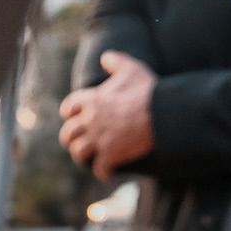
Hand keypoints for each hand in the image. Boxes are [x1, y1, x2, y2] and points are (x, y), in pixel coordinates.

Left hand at [59, 51, 156, 180]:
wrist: (162, 114)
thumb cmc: (147, 90)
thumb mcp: (131, 68)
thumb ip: (116, 61)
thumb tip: (106, 57)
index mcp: (91, 100)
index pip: (69, 108)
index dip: (70, 113)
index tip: (73, 116)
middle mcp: (90, 121)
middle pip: (68, 133)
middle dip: (71, 138)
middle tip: (77, 141)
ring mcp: (99, 139)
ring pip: (79, 152)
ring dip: (82, 156)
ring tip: (88, 159)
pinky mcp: (112, 155)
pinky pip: (100, 168)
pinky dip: (102, 172)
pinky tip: (106, 173)